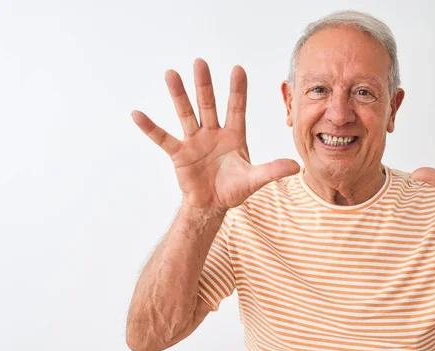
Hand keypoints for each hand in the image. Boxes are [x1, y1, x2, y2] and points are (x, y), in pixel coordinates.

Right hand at [132, 59, 299, 211]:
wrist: (212, 205)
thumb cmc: (234, 189)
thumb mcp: (255, 180)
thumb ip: (272, 171)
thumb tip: (296, 166)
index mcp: (234, 136)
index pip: (237, 108)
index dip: (237, 90)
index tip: (238, 69)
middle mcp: (213, 133)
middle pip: (208, 105)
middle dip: (205, 85)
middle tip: (200, 62)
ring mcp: (195, 141)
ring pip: (187, 114)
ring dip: (179, 95)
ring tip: (171, 74)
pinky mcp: (180, 154)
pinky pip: (163, 138)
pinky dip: (151, 128)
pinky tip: (137, 114)